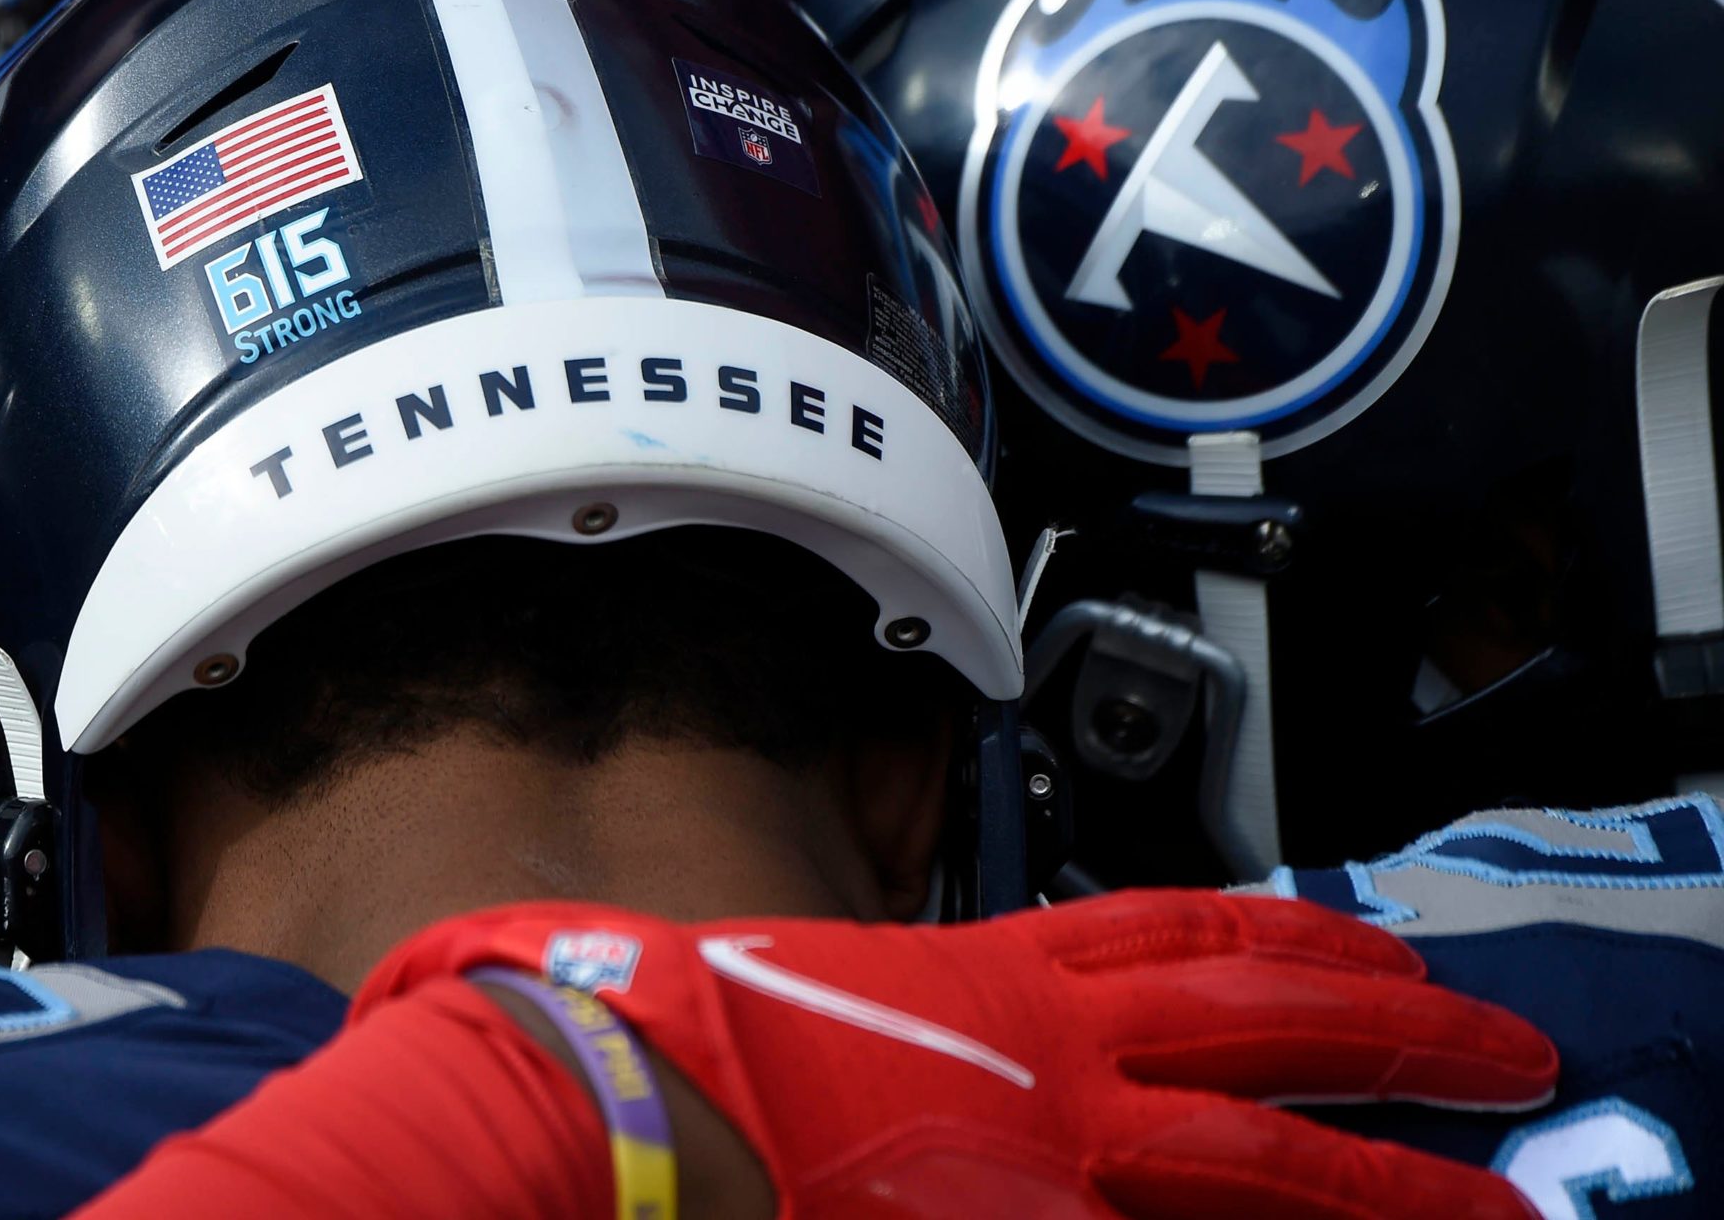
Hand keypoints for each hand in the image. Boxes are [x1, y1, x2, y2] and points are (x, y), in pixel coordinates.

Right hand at [370, 890, 1556, 1218]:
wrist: (633, 1103)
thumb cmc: (687, 1038)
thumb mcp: (815, 994)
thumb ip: (893, 1008)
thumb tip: (924, 1023)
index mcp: (983, 972)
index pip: (1166, 936)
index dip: (1279, 938)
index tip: (1359, 943)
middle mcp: (1038, 1047)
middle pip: (1252, 1018)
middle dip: (1388, 1027)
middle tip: (1495, 1042)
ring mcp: (1042, 1142)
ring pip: (1255, 1155)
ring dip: (1386, 1175)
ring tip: (1493, 1191)